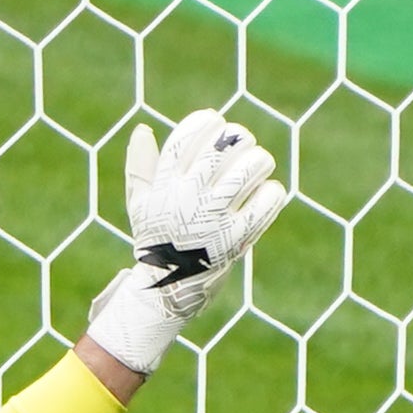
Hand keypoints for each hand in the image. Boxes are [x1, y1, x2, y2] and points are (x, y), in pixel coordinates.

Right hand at [81, 108, 294, 373]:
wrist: (168, 290)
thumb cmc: (157, 241)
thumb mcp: (141, 205)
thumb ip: (140, 166)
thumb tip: (143, 129)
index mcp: (165, 186)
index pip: (186, 138)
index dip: (205, 122)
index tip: (216, 122)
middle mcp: (187, 199)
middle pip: (221, 148)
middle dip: (239, 139)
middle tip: (244, 145)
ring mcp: (213, 219)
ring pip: (248, 171)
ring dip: (260, 161)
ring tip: (261, 165)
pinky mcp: (236, 240)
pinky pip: (264, 205)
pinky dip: (272, 194)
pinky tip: (269, 193)